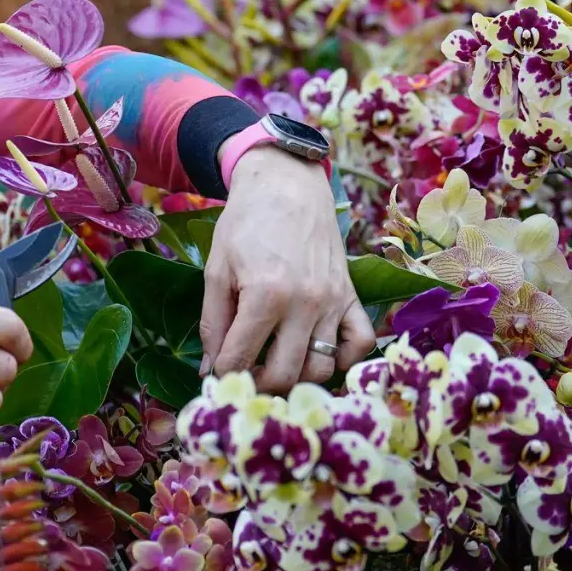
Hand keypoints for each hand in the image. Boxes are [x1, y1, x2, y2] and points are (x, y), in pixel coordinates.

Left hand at [198, 145, 374, 391]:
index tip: (217, 374)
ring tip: (276, 365)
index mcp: (265, 295)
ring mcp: (333, 302)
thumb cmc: (245, 224)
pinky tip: (317, 352)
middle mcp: (305, 303)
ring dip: (297, 377)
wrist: (287, 185)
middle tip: (246, 375)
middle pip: (284, 375)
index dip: (222, 374)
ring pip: (321, 369)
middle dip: (258, 385)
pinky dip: (342, 358)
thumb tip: (210, 369)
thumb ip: (213, 323)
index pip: (240, 359)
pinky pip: (361, 343)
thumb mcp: (216, 270)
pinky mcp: (351, 296)